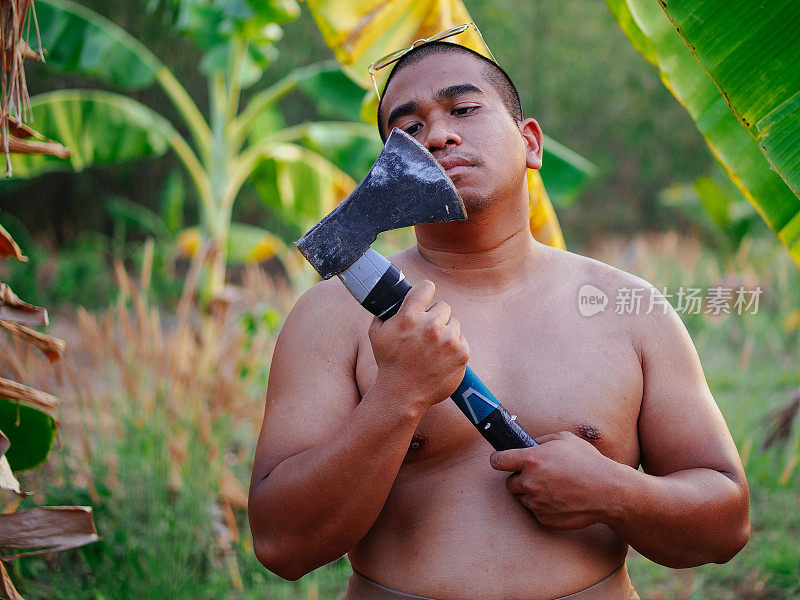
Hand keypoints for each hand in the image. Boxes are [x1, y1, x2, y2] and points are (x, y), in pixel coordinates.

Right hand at [369, 280, 468, 412]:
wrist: (402, 394)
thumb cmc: (389, 363)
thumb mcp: (377, 334)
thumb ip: (385, 312)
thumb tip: (392, 296)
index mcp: (409, 317)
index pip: (427, 287)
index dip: (425, 292)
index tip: (425, 298)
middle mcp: (431, 326)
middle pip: (443, 307)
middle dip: (435, 317)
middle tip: (426, 333)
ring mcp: (449, 340)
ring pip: (454, 323)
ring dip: (445, 332)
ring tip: (432, 348)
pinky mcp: (462, 353)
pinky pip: (462, 339)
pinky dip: (454, 347)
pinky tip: (441, 358)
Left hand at [490, 431, 619, 529]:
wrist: (608, 492)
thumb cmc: (588, 462)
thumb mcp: (564, 439)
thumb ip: (540, 441)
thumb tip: (528, 445)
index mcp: (531, 459)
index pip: (497, 461)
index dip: (499, 460)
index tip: (502, 461)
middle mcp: (529, 482)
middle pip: (509, 483)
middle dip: (520, 479)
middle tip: (538, 476)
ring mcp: (536, 502)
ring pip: (522, 498)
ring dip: (531, 494)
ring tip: (553, 488)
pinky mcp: (543, 518)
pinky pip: (535, 511)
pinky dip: (543, 507)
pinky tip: (560, 500)